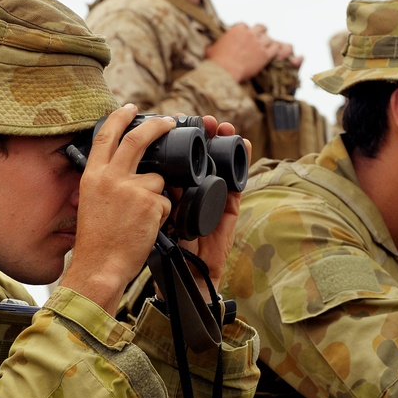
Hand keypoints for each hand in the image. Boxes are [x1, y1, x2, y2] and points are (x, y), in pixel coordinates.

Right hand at [60, 105, 174, 314]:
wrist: (100, 266)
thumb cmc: (96, 242)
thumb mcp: (90, 202)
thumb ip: (105, 182)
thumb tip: (124, 168)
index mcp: (93, 175)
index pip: (106, 135)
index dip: (119, 117)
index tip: (130, 107)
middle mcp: (110, 176)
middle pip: (138, 138)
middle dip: (158, 125)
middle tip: (170, 121)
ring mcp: (131, 188)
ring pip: (158, 179)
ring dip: (158, 196)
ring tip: (141, 219)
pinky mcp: (150, 202)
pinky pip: (166, 201)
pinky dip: (162, 215)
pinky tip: (146, 228)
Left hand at [173, 115, 248, 301]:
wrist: (183, 278)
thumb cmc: (164, 250)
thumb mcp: (154, 218)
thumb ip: (158, 198)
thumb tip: (158, 175)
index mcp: (172, 191)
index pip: (176, 159)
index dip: (178, 139)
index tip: (175, 121)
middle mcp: (193, 191)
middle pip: (200, 156)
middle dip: (203, 134)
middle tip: (202, 119)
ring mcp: (213, 198)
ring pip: (220, 164)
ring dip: (223, 142)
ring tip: (222, 125)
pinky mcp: (230, 209)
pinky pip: (238, 182)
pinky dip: (242, 163)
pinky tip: (244, 145)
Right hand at [207, 23, 299, 80]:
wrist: (224, 72)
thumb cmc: (215, 62)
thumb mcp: (211, 49)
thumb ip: (214, 45)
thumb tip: (208, 46)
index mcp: (236, 30)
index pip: (244, 26)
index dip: (246, 31)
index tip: (245, 36)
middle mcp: (249, 34)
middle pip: (260, 28)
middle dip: (261, 32)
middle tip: (261, 37)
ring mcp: (258, 44)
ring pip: (268, 38)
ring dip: (267, 43)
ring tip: (267, 48)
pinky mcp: (264, 55)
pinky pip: (275, 48)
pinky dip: (275, 50)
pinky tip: (273, 54)